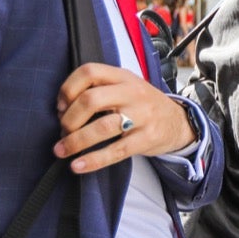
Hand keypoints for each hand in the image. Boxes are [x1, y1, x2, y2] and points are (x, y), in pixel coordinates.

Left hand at [55, 62, 195, 173]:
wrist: (178, 121)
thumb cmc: (142, 104)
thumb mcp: (125, 86)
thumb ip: (99, 90)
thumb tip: (62, 111)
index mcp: (123, 76)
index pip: (89, 72)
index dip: (68, 88)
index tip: (60, 106)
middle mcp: (132, 92)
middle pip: (91, 99)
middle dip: (69, 118)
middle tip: (62, 130)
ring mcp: (141, 116)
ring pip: (102, 127)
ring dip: (76, 141)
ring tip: (61, 150)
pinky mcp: (146, 139)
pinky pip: (116, 151)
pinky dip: (93, 160)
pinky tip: (77, 166)